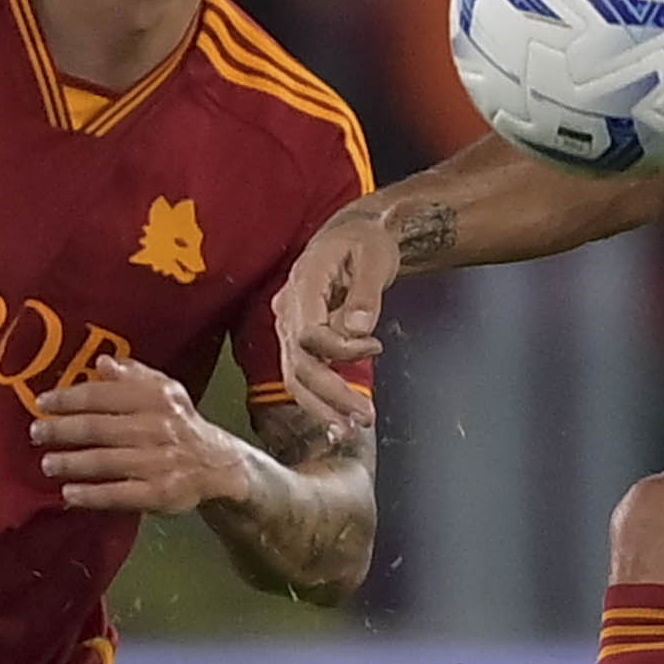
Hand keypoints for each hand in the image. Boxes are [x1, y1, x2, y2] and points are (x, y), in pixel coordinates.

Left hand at [31, 362, 266, 514]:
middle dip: (62, 430)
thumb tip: (102, 363)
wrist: (218, 465)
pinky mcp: (161, 494)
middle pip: (99, 428)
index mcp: (155, 399)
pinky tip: (69, 494)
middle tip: (37, 433)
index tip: (43, 403)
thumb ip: (133, 376)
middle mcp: (157, 428)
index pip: (104, 395)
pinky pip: (120, 494)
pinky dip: (92, 495)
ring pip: (106, 461)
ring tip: (47, 463)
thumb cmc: (180, 424)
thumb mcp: (165, 391)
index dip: (69, 398)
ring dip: (71, 463)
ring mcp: (159, 463)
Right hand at [270, 212, 400, 432]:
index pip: (309, 332)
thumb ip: (367, 294)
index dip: (340, 348)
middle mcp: (287, 308)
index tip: (376, 345)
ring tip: (350, 429)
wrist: (353, 234)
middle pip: (299, 362)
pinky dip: (317, 399)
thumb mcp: (374, 257)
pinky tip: (337, 421)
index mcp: (303, 283)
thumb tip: (359, 328)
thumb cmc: (366, 242)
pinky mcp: (297, 338)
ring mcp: (288, 325)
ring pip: (295, 375)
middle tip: (363, 417)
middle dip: (330, 394)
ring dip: (321, 406)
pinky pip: (301, 373)